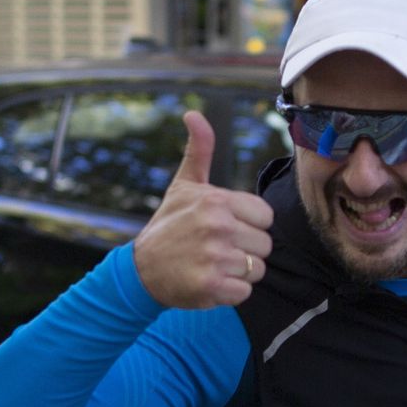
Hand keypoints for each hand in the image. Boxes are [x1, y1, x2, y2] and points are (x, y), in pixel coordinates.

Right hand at [131, 111, 273, 308]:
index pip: (265, 217)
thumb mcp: (183, 185)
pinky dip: (231, 292)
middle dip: (246, 250)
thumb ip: (198, 151)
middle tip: (216, 249)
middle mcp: (218, 226)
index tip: (226, 228)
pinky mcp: (211, 286)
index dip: (249, 225)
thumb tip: (193, 114)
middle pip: (265, 245)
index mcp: (217, 200)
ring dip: (239, 272)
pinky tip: (210, 282)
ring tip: (213, 264)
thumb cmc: (169, 225)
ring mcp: (215, 257)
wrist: (140, 270)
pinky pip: (245, 292)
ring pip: (257, 269)